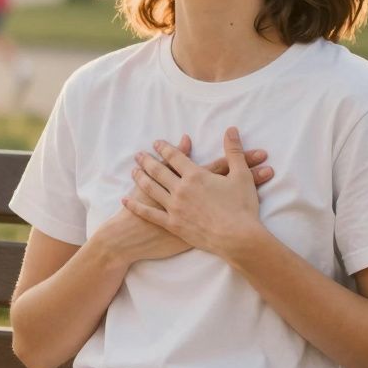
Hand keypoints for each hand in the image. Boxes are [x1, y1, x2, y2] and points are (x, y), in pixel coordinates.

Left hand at [123, 127, 265, 257]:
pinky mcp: (172, 225)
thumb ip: (234, 151)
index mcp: (196, 175)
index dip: (165, 148)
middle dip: (147, 161)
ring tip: (133, 171)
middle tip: (138, 155)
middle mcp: (181, 189)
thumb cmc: (242, 207)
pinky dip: (136, 206)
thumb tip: (231, 129)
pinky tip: (126, 200)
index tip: (156, 143)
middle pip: (159, 171)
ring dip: (140, 178)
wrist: (238, 238)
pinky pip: (149, 214)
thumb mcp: (241, 175)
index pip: (175, 157)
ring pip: (151, 189)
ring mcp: (174, 207)